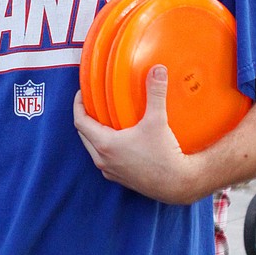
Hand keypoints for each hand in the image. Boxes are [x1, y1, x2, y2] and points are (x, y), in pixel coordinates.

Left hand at [74, 66, 202, 204]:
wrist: (177, 184)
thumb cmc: (164, 155)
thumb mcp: (157, 121)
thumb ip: (155, 93)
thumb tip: (157, 70)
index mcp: (104, 144)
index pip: (80, 121)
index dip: (78, 105)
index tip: (82, 94)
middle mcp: (102, 159)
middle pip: (83, 134)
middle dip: (85, 118)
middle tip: (92, 104)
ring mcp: (109, 171)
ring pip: (93, 148)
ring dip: (95, 133)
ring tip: (105, 119)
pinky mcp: (119, 177)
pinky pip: (104, 158)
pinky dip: (105, 146)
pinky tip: (119, 139)